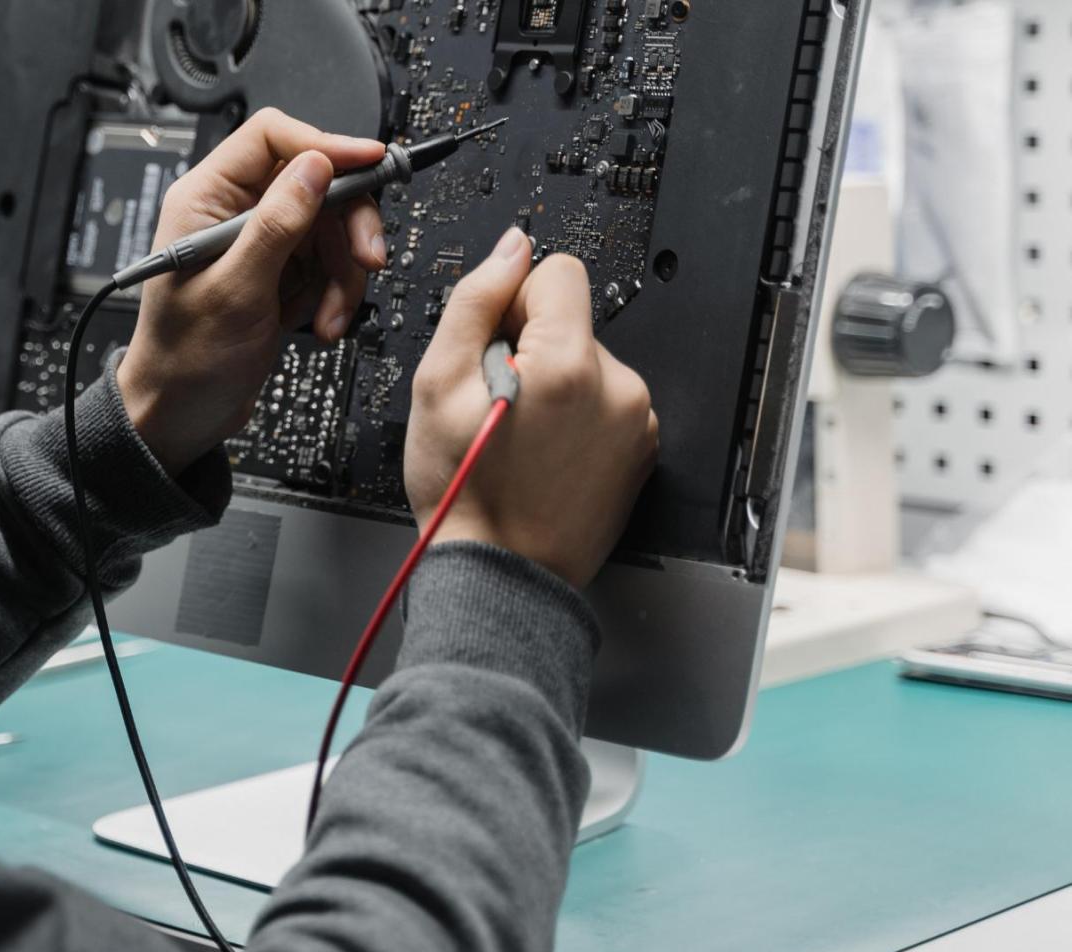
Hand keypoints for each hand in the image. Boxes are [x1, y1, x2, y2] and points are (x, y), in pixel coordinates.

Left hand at [118, 108, 388, 475]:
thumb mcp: (235, 290)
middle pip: (316, 183)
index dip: (327, 145)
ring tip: (331, 316)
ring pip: (331, 228)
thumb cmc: (185, 360)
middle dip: (348, 226)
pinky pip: (328, 265)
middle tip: (366, 260)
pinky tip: (320, 323)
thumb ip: (277, 224)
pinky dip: (334, 295)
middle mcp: (234, 212)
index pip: (272, 137)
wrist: (183, 415)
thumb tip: (315, 167)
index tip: (372, 164)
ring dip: (342, 275)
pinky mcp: (279, 273)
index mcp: (205, 199)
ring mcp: (260, 243)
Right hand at [405, 230, 659, 587]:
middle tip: (499, 403)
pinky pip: (606, 401)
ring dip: (554, 384)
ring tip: (522, 435)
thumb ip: (475, 301)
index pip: (558, 272)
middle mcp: (618, 387)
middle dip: (532, 347)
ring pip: (588, 362)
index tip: (494, 348)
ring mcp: (636, 421)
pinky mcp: (642, 449)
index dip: (514, 302)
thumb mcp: (437, 385)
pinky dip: (577, 417)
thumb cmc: (465, 491)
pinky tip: (546, 453)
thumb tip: (511, 249)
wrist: (502, 573)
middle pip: (573, 321)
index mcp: (568, 364)